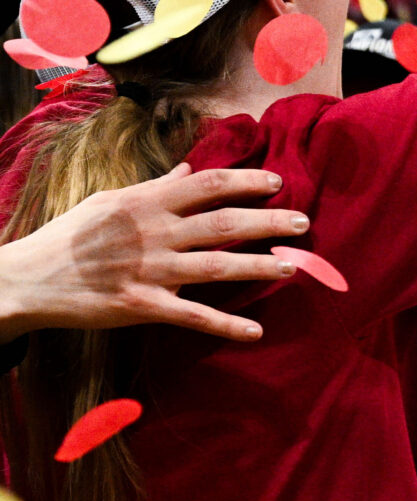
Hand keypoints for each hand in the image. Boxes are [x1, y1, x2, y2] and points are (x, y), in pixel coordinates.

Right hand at [0, 165, 306, 342]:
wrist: (26, 279)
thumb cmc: (70, 237)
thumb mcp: (108, 201)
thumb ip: (154, 187)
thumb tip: (188, 170)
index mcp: (146, 202)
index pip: (208, 184)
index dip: (247, 181)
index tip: (278, 183)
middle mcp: (154, 233)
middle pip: (224, 222)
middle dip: (269, 221)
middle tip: (304, 222)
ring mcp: (149, 270)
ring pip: (217, 266)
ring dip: (260, 266)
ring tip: (294, 266)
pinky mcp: (141, 306)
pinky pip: (192, 316)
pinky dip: (226, 324)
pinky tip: (256, 330)